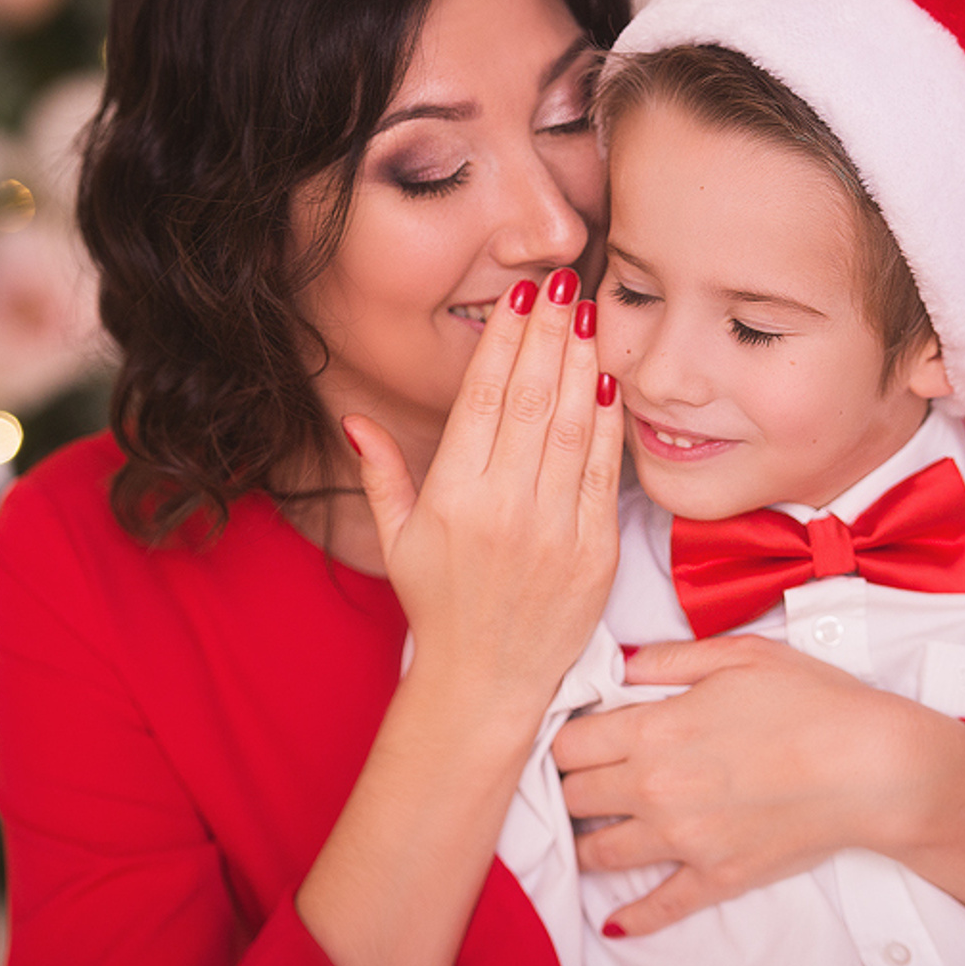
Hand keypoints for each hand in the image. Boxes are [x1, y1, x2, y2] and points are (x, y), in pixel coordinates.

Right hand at [344, 270, 623, 711]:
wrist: (486, 683)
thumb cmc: (439, 605)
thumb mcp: (396, 539)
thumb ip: (380, 473)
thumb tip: (355, 419)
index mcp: (453, 498)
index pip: (484, 399)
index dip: (504, 342)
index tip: (519, 299)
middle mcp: (505, 507)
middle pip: (533, 398)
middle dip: (548, 332)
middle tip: (562, 282)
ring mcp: (554, 529)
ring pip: (574, 424)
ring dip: (582, 361)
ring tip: (588, 312)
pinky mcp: (594, 551)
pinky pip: (604, 471)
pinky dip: (608, 421)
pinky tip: (608, 378)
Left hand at [553, 634, 954, 934]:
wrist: (875, 767)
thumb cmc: (810, 701)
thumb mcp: (734, 655)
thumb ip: (665, 659)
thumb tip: (619, 664)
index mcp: (652, 730)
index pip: (567, 742)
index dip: (561, 736)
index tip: (569, 735)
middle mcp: (655, 789)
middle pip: (574, 796)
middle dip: (567, 785)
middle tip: (574, 779)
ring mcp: (684, 840)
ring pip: (600, 853)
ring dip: (585, 842)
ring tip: (583, 831)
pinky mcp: (718, 877)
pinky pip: (660, 907)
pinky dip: (632, 917)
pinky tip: (614, 921)